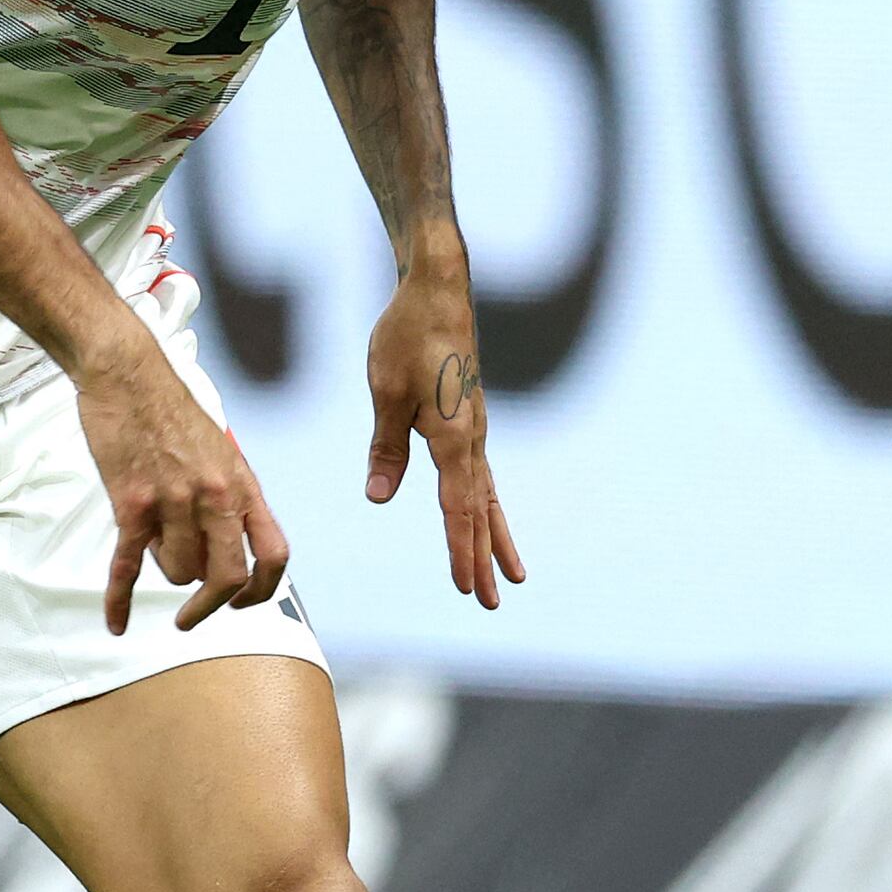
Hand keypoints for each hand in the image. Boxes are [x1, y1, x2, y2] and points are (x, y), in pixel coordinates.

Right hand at [81, 343, 291, 635]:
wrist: (128, 374)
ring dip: (164, 568)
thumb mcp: (219, 451)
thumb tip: (224, 546)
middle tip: (190, 616)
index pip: (274, 554)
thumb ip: (227, 497)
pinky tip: (117, 621)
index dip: (262, 590)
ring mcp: (174, 501)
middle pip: (227, 577)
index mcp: (242, 484)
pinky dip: (120, 599)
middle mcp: (215, 496)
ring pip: (177, 571)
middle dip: (208, 605)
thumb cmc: (171, 410)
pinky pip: (128, 566)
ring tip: (153, 543)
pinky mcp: (132, 503)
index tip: (242, 604)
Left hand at [366, 257, 528, 609]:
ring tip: (512, 576)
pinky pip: (480, 475)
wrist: (438, 289)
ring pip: (486, 496)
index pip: (456, 506)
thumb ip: (386, 446)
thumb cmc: (407, 335)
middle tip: (490, 602)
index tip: (463, 586)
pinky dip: (485, 506)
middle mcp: (473, 438)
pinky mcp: (468, 421)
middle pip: (479, 511)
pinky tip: (486, 520)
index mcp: (453, 435)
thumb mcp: (385, 390)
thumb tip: (379, 497)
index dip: (459, 549)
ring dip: (494, 538)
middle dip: (483, 559)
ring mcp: (475, 431)